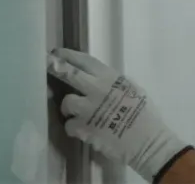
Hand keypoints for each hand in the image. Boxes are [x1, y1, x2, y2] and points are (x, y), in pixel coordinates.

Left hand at [47, 48, 190, 181]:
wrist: (148, 142)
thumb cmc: (146, 116)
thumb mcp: (133, 90)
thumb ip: (113, 83)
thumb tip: (97, 80)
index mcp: (111, 78)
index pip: (85, 61)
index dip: (68, 55)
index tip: (57, 53)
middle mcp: (97, 89)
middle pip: (69, 74)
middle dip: (55, 68)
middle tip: (46, 66)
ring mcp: (89, 109)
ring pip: (67, 102)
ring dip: (69, 108)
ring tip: (75, 113)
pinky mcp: (84, 129)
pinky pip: (69, 125)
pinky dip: (74, 128)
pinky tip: (83, 130)